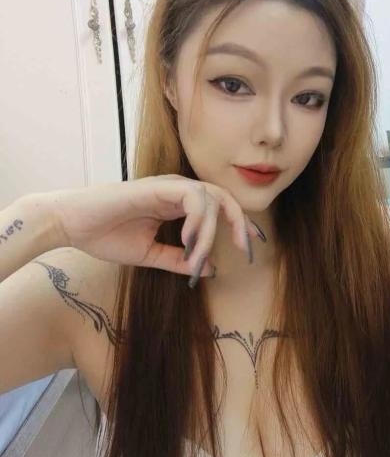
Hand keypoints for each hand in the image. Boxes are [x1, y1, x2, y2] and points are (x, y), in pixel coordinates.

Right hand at [40, 175, 263, 284]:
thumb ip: (178, 260)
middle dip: (240, 222)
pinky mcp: (157, 186)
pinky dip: (197, 220)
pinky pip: (192, 197)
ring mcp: (168, 186)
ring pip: (210, 199)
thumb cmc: (105, 236)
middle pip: (223, 198)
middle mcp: (177, 190)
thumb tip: (210, 270)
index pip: (218, 207)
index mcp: (177, 203)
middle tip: (246, 249)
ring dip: (210, 232)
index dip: (239, 224)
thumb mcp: (150, 254)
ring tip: (197, 257)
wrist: (71, 225)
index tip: (251, 246)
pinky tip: (187, 241)